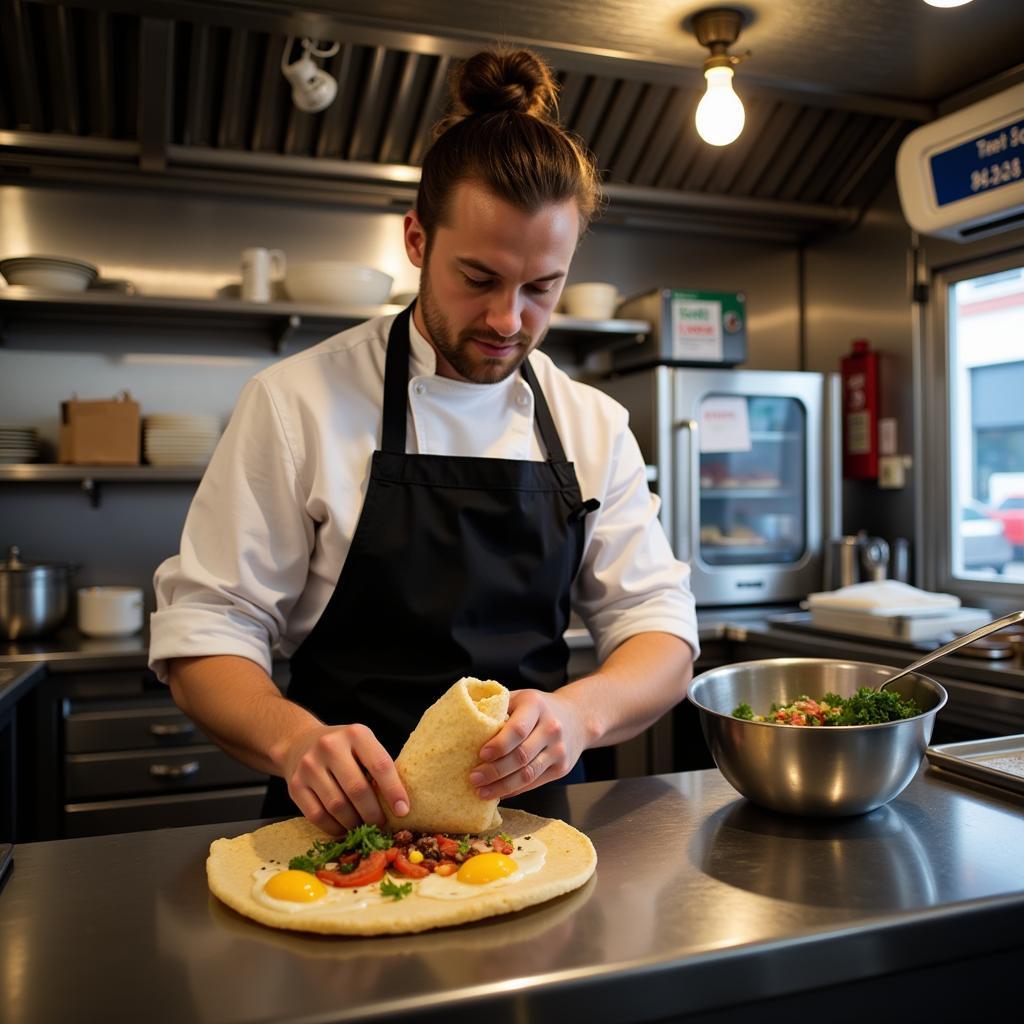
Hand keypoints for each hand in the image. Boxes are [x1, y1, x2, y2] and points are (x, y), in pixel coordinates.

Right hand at [279, 723, 408, 835]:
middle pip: (357, 789)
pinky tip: (344, 829)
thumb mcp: (362, 746)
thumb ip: (377, 768)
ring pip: (337, 806)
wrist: (299, 742)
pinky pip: (317, 816)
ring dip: (354, 823)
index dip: (394, 791)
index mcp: (355, 734)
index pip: (380, 765)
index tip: (403, 810)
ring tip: (363, 828)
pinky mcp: (295, 785)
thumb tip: (398, 806)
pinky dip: (334, 828)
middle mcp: (330, 746)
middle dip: (373, 813)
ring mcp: (309, 766)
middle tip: (381, 825)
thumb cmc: (342, 749)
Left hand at [469, 689, 586, 799]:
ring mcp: (559, 750)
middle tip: (474, 779)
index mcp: (536, 706)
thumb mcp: (520, 698)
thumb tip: (467, 727)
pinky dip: (515, 790)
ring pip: (528, 774)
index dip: (498, 745)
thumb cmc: (539, 708)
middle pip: (521, 756)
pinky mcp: (562, 768)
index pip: (518, 729)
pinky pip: (535, 782)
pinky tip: (499, 792)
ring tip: (482, 792)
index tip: (480, 755)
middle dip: (494, 771)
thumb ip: (498, 708)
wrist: (577, 717)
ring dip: (502, 786)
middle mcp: (551, 728)